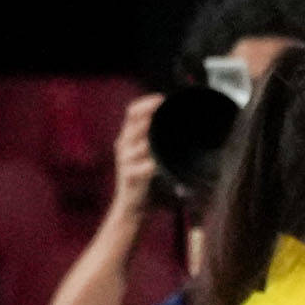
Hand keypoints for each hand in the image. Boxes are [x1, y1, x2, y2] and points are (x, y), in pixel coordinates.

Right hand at [103, 93, 159, 225]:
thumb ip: (156, 135)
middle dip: (152, 117)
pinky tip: (162, 164)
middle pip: (136, 123)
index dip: (146, 103)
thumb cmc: (145, 176)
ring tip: (169, 141)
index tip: (163, 99)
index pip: (132, 111)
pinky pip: (146, 165)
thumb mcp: (148, 151)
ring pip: (142, 143)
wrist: (132, 205)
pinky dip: (155, 163)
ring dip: (156, 140)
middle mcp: (123, 145)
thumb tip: (181, 119)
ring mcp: (125, 160)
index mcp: (127, 136)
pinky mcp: (130, 176)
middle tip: (170, 114)